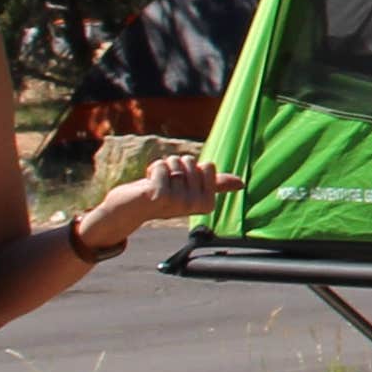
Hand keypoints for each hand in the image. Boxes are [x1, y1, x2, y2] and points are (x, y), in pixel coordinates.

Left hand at [111, 156, 226, 235]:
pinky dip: (153, 168)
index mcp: (206, 204)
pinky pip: (162, 165)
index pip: (208, 166)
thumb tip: (240, 183)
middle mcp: (194, 204)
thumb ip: (215, 186)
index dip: (192, 169)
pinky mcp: (160, 195)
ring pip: (176, 162)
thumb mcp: (190, 190)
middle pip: (192, 162)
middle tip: (166, 184)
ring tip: (156, 184)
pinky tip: (148, 183)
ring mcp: (177, 201)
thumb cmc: (161, 197)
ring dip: (163, 167)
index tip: (181, 184)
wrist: (131, 210)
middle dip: (176, 166)